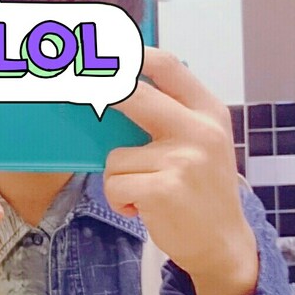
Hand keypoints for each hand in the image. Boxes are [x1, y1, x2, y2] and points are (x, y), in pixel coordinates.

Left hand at [104, 47, 256, 286]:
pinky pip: (114, 183)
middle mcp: (200, 130)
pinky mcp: (164, 188)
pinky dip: (118, 199)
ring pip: (115, 156)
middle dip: (98, 92)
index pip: (166, 65)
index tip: (101, 52)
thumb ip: (169, 116)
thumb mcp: (200, 144)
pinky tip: (140, 207)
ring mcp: (183, 159)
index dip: (130, 54)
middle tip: (72, 88)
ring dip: (118, 178)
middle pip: (133, 94)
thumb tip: (111, 91)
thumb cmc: (200, 191)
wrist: (222, 243)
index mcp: (209, 112)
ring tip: (142, 192)